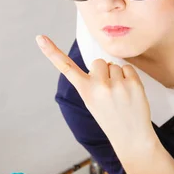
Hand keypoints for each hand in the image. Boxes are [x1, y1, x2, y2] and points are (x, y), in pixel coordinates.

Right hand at [36, 35, 154, 154]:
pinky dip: (129, 77)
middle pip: (98, 62)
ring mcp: (117, 85)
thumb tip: (103, 63)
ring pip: (114, 65)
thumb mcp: (93, 102)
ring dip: (117, 76)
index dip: (52, 52)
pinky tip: (129, 93)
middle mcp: (99, 86)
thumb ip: (93, 82)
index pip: (66, 68)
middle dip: (103, 72)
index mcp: (85, 91)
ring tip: (120, 96)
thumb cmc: (110, 117)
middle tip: (109, 92)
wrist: (131, 136)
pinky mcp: (133, 84)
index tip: (39, 37)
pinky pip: (128, 68)